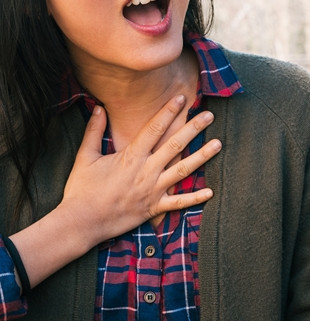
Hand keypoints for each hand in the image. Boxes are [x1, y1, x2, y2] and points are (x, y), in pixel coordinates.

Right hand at [9, 94, 221, 290]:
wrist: (81, 222)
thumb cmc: (81, 189)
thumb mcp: (85, 157)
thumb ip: (94, 132)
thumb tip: (99, 108)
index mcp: (130, 157)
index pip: (154, 128)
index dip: (169, 111)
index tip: (182, 98)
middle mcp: (146, 171)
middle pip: (174, 145)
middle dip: (193, 128)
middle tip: (209, 115)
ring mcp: (153, 189)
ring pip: (183, 170)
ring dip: (202, 157)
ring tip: (218, 144)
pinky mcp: (154, 208)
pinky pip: (178, 203)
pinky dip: (194, 198)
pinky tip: (211, 192)